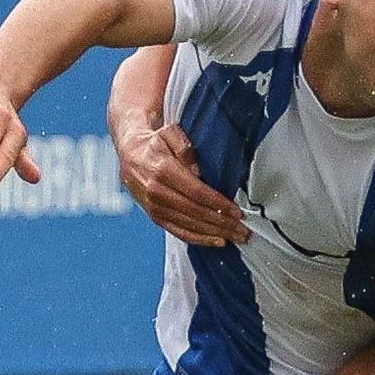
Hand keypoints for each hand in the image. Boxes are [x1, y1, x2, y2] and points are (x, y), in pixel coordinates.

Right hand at [115, 123, 247, 247]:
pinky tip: (216, 241)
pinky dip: (199, 239)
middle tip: (243, 230)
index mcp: (163, 171)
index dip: (219, 204)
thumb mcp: (170, 134)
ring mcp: (154, 207)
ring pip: (189, 225)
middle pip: (195, 212)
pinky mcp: (154, 216)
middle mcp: (157, 192)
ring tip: (236, 236)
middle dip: (222, 223)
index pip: (197, 192)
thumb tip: (198, 170)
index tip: (237, 212)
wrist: (130, 153)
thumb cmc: (155, 143)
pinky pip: (178, 232)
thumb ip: (185, 148)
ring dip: (215, 234)